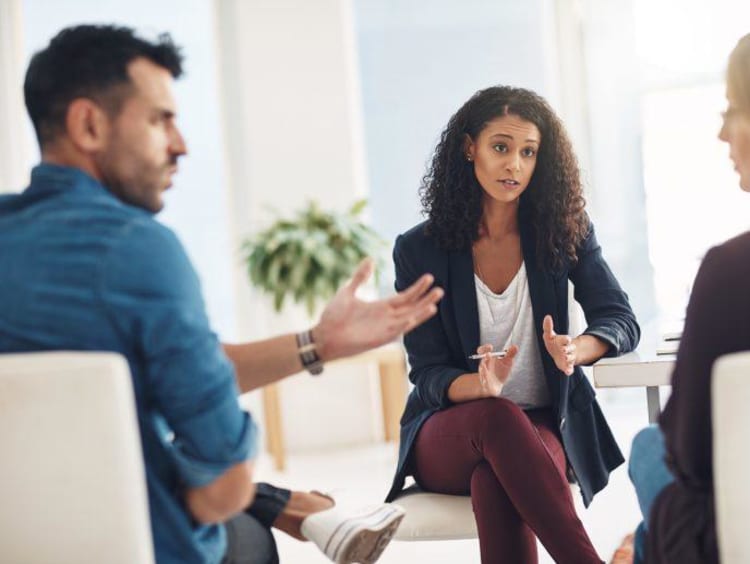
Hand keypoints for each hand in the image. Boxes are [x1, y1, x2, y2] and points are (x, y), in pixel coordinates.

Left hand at [312, 258, 443, 360]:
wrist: (323, 335)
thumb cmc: (333, 316)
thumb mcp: (348, 290)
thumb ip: (360, 276)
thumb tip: (370, 259)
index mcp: (381, 307)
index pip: (405, 296)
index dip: (417, 287)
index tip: (430, 277)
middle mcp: (387, 318)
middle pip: (412, 307)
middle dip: (426, 298)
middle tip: (441, 289)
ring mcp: (384, 328)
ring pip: (409, 318)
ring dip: (422, 311)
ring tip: (436, 302)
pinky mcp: (379, 338)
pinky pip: (396, 330)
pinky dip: (406, 323)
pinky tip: (415, 315)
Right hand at [477, 343, 517, 396]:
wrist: (494, 386)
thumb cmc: (499, 372)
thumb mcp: (506, 362)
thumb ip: (510, 354)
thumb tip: (515, 346)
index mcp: (488, 359)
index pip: (483, 351)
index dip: (484, 348)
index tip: (490, 347)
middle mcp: (484, 366)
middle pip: (483, 361)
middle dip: (485, 358)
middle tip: (488, 354)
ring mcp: (484, 376)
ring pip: (482, 373)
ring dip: (483, 370)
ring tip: (483, 367)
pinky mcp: (486, 385)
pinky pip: (484, 384)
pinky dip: (485, 382)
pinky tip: (486, 381)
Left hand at [542, 315, 575, 375]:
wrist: (559, 353)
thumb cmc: (553, 343)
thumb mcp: (549, 335)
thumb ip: (547, 327)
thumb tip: (547, 316)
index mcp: (563, 341)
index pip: (565, 339)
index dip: (566, 339)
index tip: (567, 339)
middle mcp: (567, 349)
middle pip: (570, 348)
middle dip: (568, 349)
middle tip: (564, 350)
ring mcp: (568, 357)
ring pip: (570, 358)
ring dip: (569, 358)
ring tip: (566, 358)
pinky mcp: (567, 366)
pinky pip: (570, 369)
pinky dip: (569, 370)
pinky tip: (568, 372)